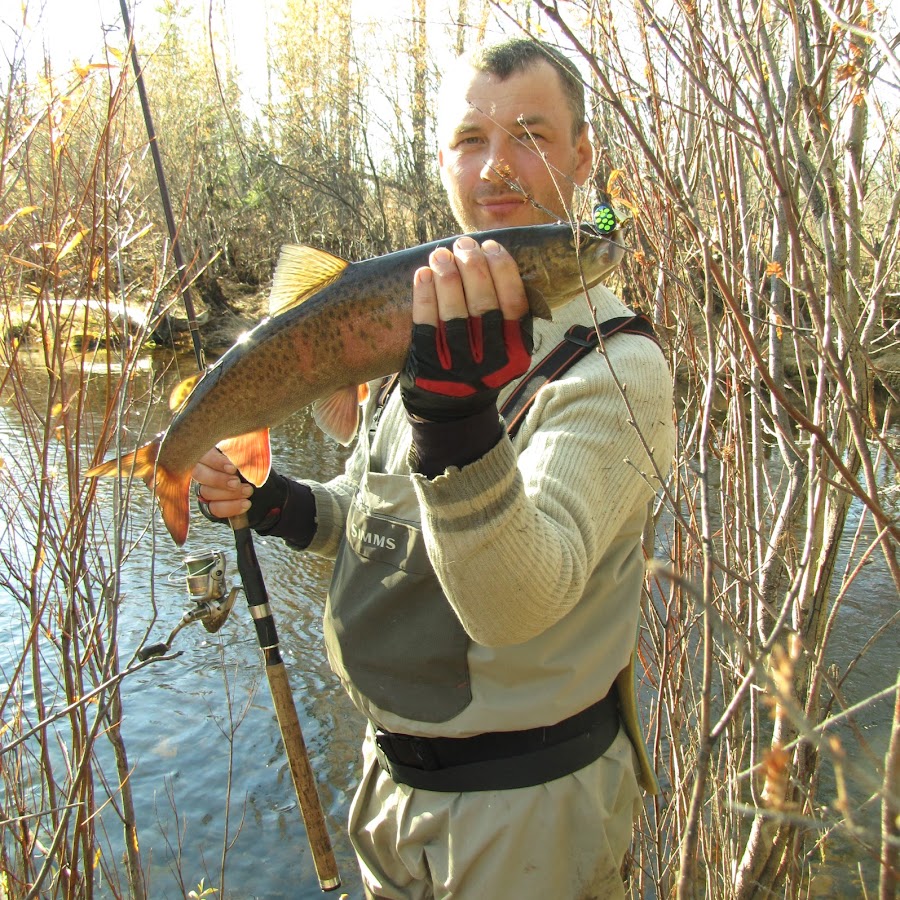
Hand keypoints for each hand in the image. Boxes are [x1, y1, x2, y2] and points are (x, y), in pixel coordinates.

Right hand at [192, 448, 252, 522]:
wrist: (263, 485)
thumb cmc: (254, 464)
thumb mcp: (251, 455)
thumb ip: (244, 454)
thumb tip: (245, 453)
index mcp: (211, 452)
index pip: (204, 455)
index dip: (216, 462)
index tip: (232, 468)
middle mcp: (204, 469)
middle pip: (198, 473)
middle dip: (219, 480)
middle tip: (237, 483)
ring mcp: (205, 487)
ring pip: (206, 492)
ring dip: (229, 494)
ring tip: (248, 491)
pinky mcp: (211, 504)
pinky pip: (214, 508)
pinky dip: (230, 507)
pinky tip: (245, 504)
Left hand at [400, 236, 532, 422]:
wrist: (451, 415)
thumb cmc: (478, 368)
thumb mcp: (504, 351)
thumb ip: (506, 317)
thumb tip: (493, 259)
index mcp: (516, 354)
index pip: (514, 303)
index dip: (503, 269)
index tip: (492, 246)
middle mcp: (490, 363)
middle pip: (483, 303)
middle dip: (473, 265)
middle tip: (464, 244)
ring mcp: (458, 367)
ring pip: (453, 312)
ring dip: (447, 275)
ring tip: (441, 253)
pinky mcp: (428, 368)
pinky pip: (425, 325)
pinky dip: (424, 296)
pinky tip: (424, 274)